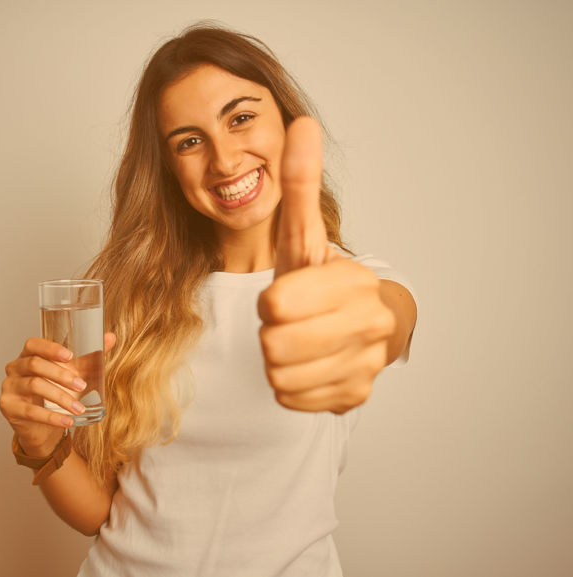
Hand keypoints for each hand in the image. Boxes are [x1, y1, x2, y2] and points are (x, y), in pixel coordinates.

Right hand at [0, 333, 116, 455]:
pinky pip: (30, 411)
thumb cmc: (57, 393)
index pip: (33, 344)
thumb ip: (90, 357)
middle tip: (82, 386)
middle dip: (61, 375)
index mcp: (28, 355)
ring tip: (79, 408)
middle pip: (35, 364)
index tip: (70, 356)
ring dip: (60, 397)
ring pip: (34, 386)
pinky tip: (68, 422)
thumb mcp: (74, 374)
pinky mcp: (9, 407)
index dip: (50, 348)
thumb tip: (111, 337)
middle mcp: (15, 368)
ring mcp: (9, 387)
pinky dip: (52, 418)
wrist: (44, 428)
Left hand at [257, 117, 394, 413]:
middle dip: (272, 333)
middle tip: (291, 322)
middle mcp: (369, 323)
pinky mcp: (355, 397)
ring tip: (300, 342)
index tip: (287, 295)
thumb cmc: (319, 281)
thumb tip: (301, 122)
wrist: (357, 327)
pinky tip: (308, 366)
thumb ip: (300, 186)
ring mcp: (366, 364)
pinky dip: (290, 387)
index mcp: (353, 281)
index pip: (276, 305)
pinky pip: (291, 400)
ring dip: (278, 361)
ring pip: (280, 377)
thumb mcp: (303, 235)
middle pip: (274, 346)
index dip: (271, 301)